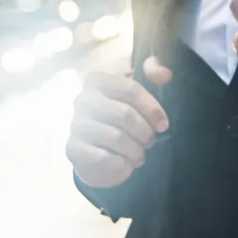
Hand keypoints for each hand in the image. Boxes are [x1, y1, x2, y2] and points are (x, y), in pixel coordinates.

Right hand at [67, 55, 172, 188]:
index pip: (130, 89)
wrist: (100, 149)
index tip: (163, 125)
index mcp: (99, 79)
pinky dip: (120, 163)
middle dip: (144, 132)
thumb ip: (154, 76)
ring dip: (134, 150)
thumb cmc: (125, 116)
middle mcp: (83, 98)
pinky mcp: (72, 147)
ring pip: (116, 137)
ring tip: (139, 154)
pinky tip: (124, 163)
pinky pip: (102, 157)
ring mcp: (76, 123)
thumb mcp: (142, 92)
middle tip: (150, 142)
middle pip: (124, 114)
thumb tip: (164, 74)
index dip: (151, 108)